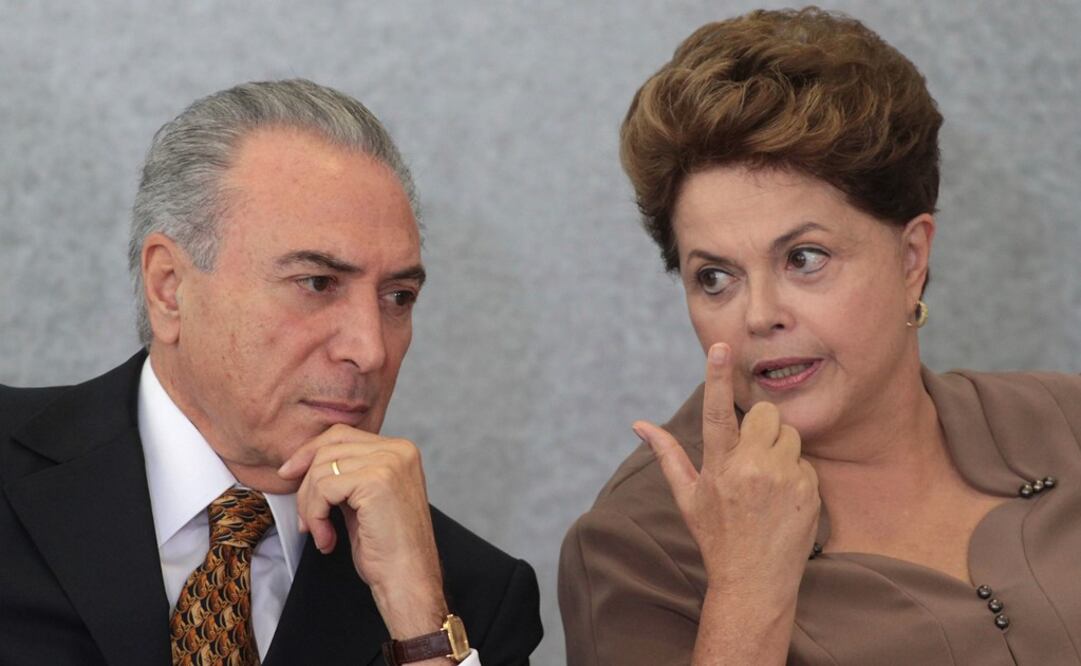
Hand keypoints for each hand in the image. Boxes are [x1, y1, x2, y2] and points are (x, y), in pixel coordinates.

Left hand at [278, 425, 447, 637]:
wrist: (408, 580)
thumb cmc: (388, 548)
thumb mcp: (365, 499)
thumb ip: (347, 474)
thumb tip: (303, 460)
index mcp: (400, 450)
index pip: (341, 434)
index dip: (309, 453)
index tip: (288, 474)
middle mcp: (398, 450)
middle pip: (328, 448)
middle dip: (306, 484)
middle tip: (306, 520)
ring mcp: (390, 463)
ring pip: (322, 469)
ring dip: (310, 506)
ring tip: (321, 533)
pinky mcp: (376, 481)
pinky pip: (324, 488)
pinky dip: (316, 516)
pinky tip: (327, 539)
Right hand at [634, 343, 819, 601]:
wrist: (755, 582)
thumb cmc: (717, 537)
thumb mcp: (687, 497)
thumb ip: (667, 455)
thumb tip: (639, 425)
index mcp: (719, 466)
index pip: (716, 411)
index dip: (716, 376)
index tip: (722, 347)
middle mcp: (752, 468)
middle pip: (766, 413)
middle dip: (761, 425)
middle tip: (753, 454)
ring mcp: (783, 479)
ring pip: (790, 435)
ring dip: (781, 449)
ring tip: (767, 481)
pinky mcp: (809, 490)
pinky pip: (806, 462)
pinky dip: (796, 474)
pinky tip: (783, 500)